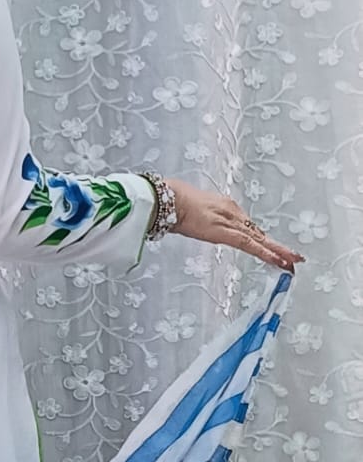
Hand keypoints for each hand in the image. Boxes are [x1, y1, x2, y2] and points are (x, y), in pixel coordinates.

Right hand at [166, 181, 304, 272]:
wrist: (167, 199)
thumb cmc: (173, 202)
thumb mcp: (194, 210)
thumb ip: (204, 217)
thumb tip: (204, 223)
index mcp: (226, 207)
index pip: (249, 227)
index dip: (262, 239)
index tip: (274, 249)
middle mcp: (233, 213)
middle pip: (258, 233)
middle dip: (277, 247)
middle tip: (296, 257)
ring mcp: (230, 222)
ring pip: (259, 239)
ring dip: (277, 251)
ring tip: (293, 262)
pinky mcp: (225, 232)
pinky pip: (249, 245)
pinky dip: (264, 253)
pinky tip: (277, 261)